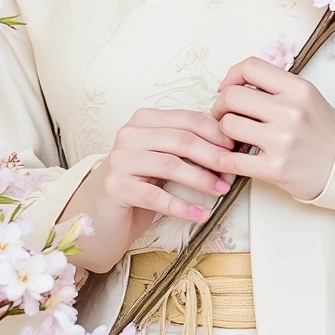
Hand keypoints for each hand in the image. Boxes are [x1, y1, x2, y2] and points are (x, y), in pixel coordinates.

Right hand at [61, 108, 234, 273]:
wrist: (99, 215)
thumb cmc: (137, 187)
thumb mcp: (163, 161)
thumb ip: (187, 149)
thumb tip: (230, 146)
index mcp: (143, 121)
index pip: (187, 119)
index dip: (215, 133)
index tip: (235, 148)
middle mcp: (128, 135)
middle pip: (181, 140)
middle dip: (213, 155)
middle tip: (233, 170)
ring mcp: (119, 161)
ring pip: (170, 165)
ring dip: (201, 179)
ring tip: (221, 190)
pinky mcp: (115, 188)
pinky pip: (156, 197)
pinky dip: (183, 206)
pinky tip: (201, 214)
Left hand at [211, 57, 334, 202]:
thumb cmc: (323, 133)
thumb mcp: (307, 98)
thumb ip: (276, 88)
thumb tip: (234, 84)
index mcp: (298, 89)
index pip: (251, 67)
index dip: (231, 76)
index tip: (227, 89)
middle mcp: (290, 111)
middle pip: (232, 96)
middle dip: (220, 106)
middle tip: (223, 115)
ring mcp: (282, 140)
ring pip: (228, 125)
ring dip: (222, 132)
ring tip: (232, 137)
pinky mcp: (275, 168)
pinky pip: (232, 159)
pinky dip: (222, 159)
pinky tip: (228, 157)